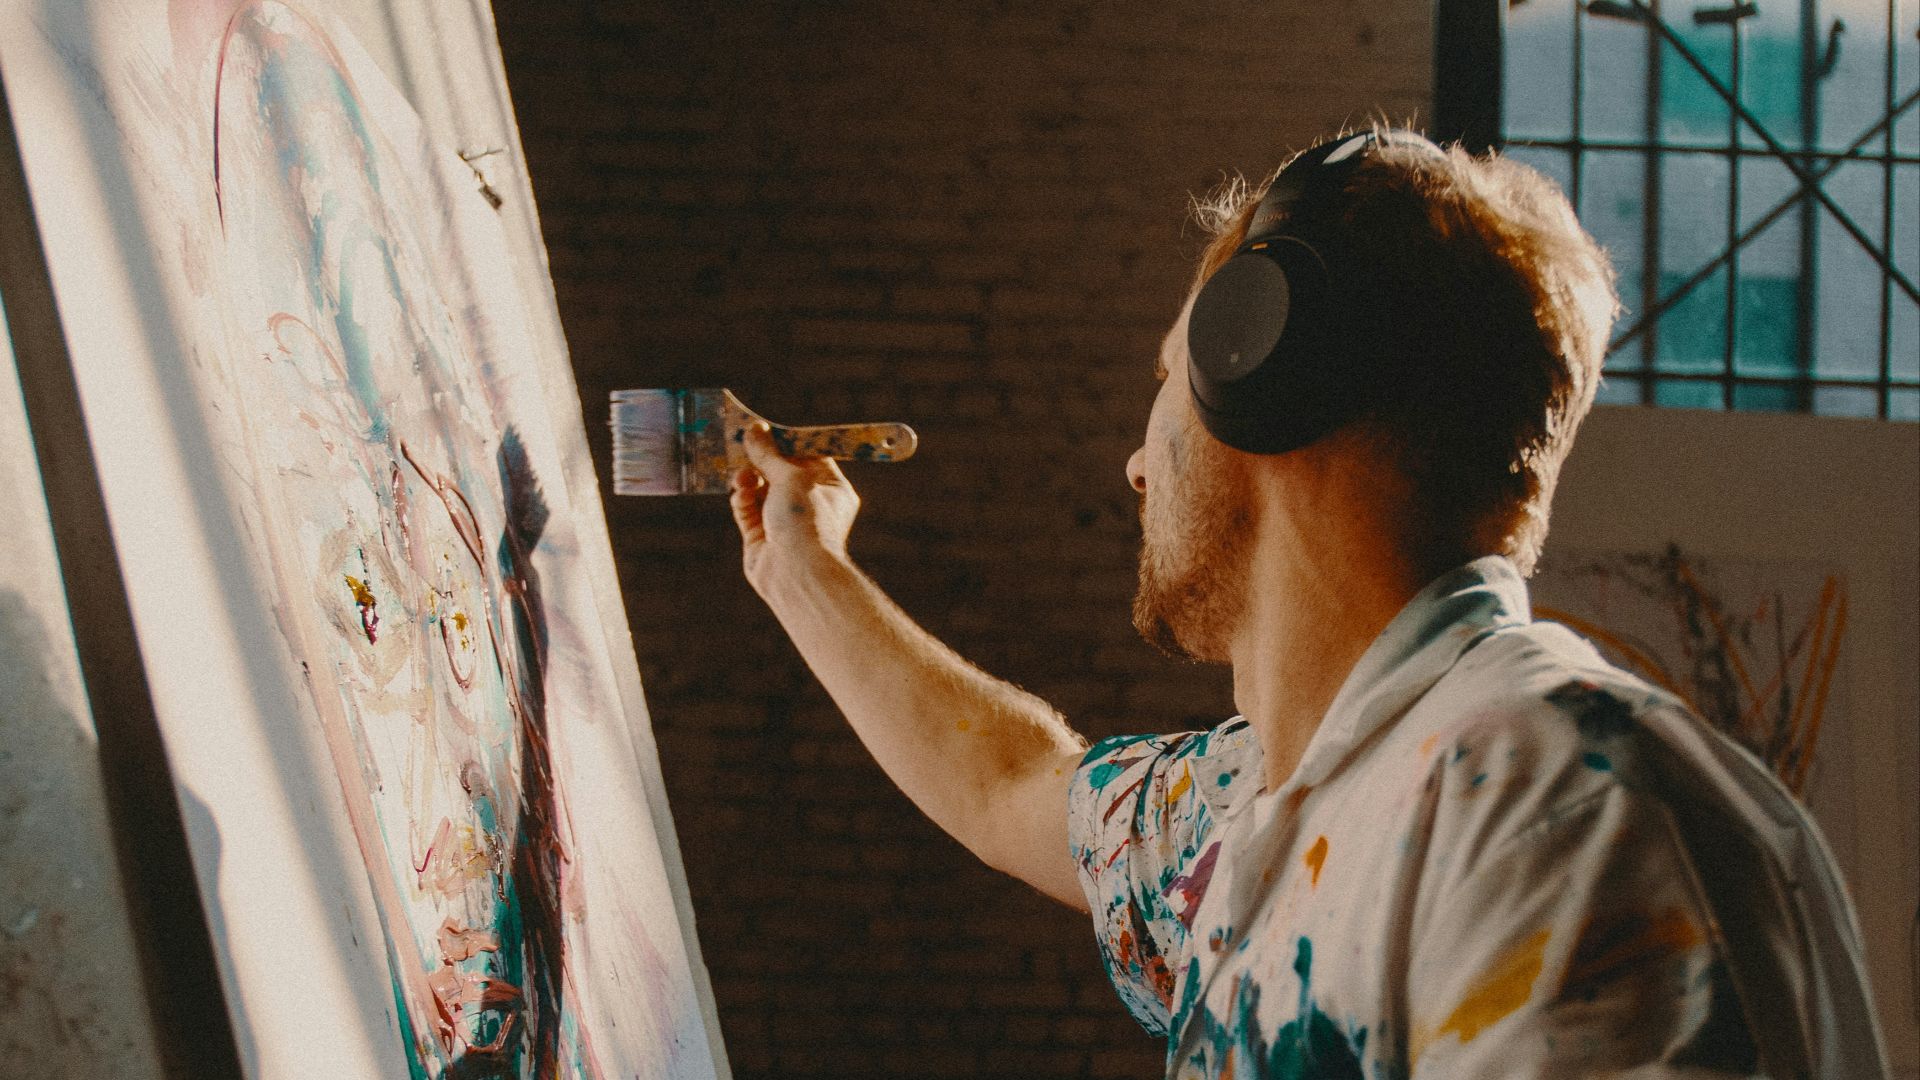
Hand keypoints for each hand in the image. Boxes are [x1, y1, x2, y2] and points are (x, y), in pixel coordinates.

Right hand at [729, 423, 860, 593]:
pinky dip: (743, 499)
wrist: (796, 573)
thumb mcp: (791, 477)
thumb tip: (754, 430)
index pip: (809, 458)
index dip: (787, 442)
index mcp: (831, 489)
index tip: (765, 428)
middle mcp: (810, 506)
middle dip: (761, 460)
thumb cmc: (807, 521)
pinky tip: (741, 493)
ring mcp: (785, 523)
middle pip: (781, 473)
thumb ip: (770, 454)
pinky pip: (748, 510)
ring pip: (760, 491)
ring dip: (749, 479)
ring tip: (742, 476)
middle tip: (742, 442)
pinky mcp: (761, 537)